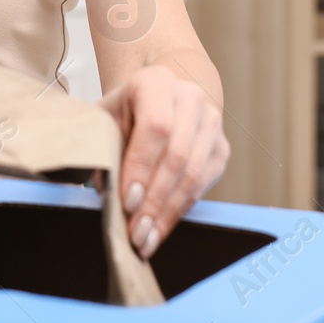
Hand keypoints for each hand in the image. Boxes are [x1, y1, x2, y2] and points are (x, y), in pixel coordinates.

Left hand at [97, 64, 229, 259]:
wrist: (160, 97)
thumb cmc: (126, 110)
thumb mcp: (105, 118)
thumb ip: (102, 148)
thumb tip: (106, 192)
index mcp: (156, 83)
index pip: (155, 127)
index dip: (141, 167)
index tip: (126, 201)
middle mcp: (191, 98)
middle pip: (177, 156)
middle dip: (154, 200)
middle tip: (135, 232)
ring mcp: (211, 123)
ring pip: (193, 175)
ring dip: (167, 213)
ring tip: (145, 239)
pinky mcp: (221, 148)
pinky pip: (203, 186)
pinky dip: (179, 210)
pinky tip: (160, 228)